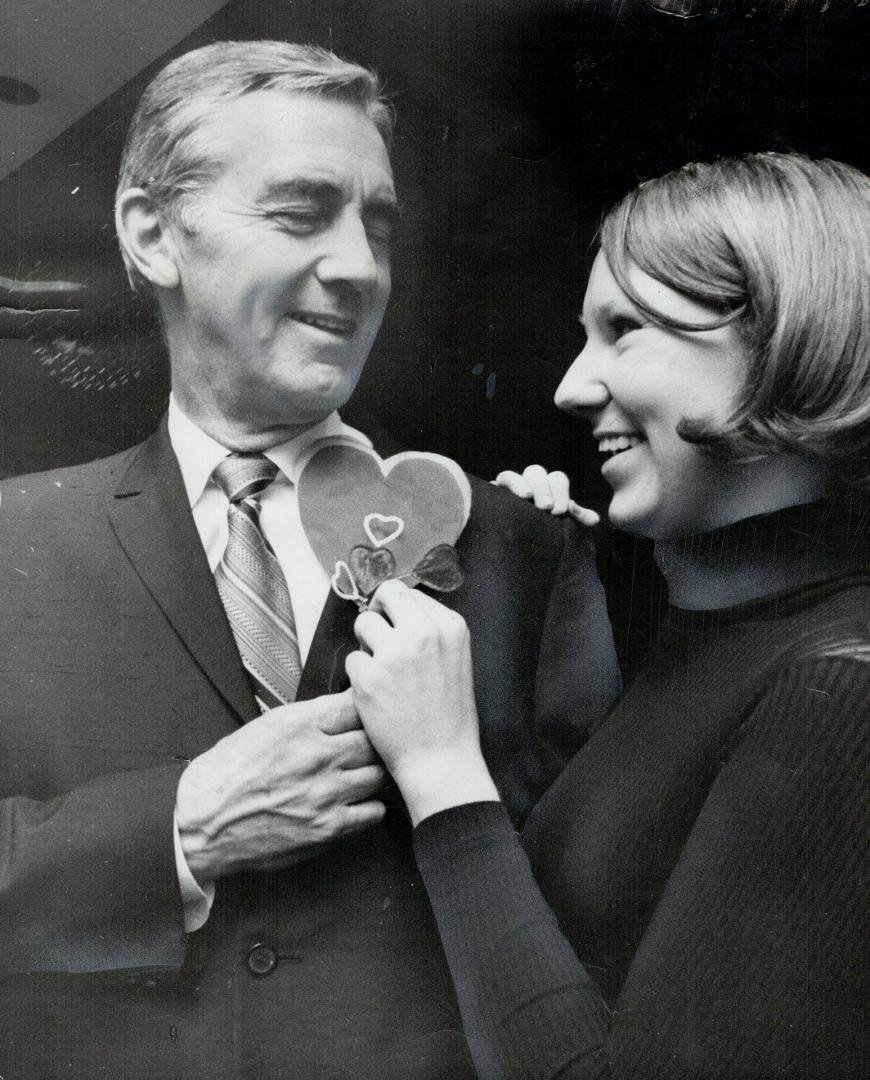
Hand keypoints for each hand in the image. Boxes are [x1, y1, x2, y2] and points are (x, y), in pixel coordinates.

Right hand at [176, 690, 385, 880]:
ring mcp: (326, 793)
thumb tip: (343, 708)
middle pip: (374, 740)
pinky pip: (373, 812)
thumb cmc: (228, 774)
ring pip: (378, 774)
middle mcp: (318, 756)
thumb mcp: (266, 727)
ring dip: (373, 774)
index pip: (357, 705)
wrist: (202, 822)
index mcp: (301, 725)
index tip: (367, 715)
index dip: (365, 709)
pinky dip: (369, 806)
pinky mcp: (328, 828)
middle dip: (374, 742)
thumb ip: (309, 717)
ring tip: (360, 775)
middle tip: (369, 747)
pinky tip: (355, 802)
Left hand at [346, 580, 498, 825]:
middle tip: (379, 639)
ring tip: (381, 672)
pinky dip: (359, 677)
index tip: (396, 629)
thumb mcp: (456, 658)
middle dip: (378, 613)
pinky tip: (377, 697)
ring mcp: (396, 653)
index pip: (411, 593)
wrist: (442, 760)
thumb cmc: (449, 715)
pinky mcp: (369, 676)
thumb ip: (431, 631)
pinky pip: (352, 660)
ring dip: (367, 645)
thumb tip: (397, 611)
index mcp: (450, 626)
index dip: (397, 610)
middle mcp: (424, 632)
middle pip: (386, 593)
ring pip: (364, 623)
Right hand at [493, 464, 599, 525]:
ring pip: (514, 475)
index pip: (557, 479)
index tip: (561, 511)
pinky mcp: (495, 493)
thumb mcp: (563, 525)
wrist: (517, 545)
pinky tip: (507, 497)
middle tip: (546, 508)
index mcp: (549, 488)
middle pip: (536, 472)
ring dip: (521, 484)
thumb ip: (578, 519)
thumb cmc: (544, 530)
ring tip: (527, 497)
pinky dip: (505, 485)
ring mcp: (511, 487)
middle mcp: (530, 483)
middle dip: (543, 488)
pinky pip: (499, 481)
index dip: (560, 492)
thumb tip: (594, 520)